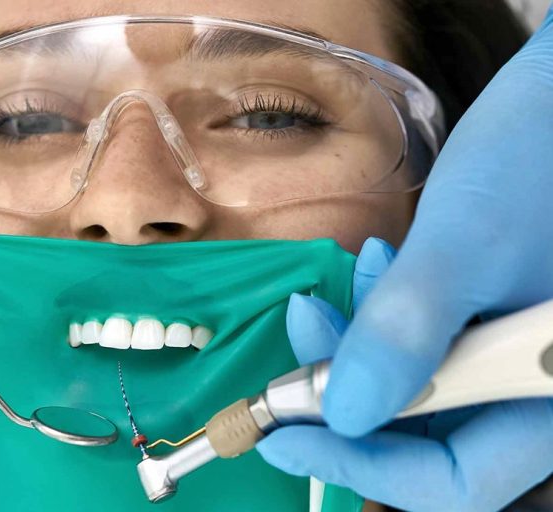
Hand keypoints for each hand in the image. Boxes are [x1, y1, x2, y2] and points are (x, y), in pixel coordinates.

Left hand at [258, 238, 552, 510]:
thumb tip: (343, 415)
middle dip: (348, 395)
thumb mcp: (466, 244)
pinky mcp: (485, 322)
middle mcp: (527, 387)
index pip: (456, 480)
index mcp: (545, 388)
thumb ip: (410, 328)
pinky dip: (384, 318)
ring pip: (415, 390)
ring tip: (337, 290)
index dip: (362, 468)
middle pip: (427, 438)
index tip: (284, 437)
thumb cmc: (534, 158)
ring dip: (359, 349)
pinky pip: (424, 346)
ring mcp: (505, 355)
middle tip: (302, 338)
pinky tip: (375, 268)